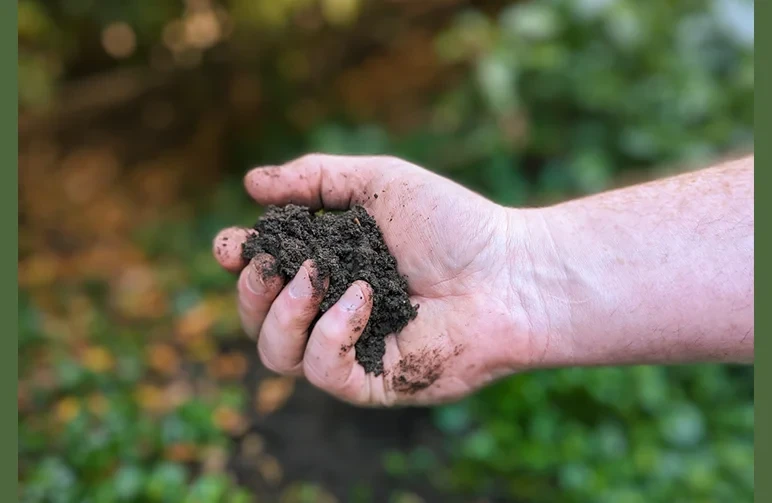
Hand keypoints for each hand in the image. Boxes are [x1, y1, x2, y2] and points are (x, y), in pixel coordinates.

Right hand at [213, 154, 540, 405]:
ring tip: (317, 276)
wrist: (510, 271)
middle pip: (258, 318)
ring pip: (277, 353)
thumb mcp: (379, 183)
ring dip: (282, 312)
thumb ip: (316, 178)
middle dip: (251, 289)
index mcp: (330, 267)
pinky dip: (330, 332)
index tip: (232, 244)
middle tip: (271, 261)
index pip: (264, 275)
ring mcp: (352, 348)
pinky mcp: (374, 381)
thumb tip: (251, 182)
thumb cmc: (453, 224)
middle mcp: (333, 310)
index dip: (238, 262)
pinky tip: (361, 299)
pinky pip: (322, 372)